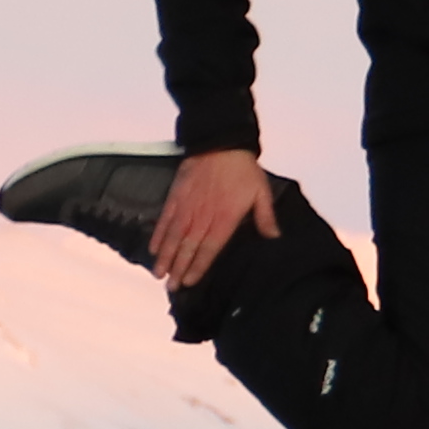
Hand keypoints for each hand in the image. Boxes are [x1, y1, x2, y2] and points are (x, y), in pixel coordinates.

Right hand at [147, 148, 279, 289]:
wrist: (221, 142)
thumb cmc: (243, 169)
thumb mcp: (261, 192)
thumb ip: (265, 217)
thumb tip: (275, 238)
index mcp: (224, 219)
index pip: (209, 249)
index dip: (198, 267)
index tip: (189, 282)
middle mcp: (203, 217)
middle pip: (188, 248)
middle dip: (178, 269)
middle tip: (170, 287)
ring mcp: (187, 206)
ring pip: (173, 237)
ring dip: (165, 257)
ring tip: (158, 275)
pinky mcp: (176, 195)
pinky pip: (165, 219)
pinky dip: (158, 235)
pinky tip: (153, 249)